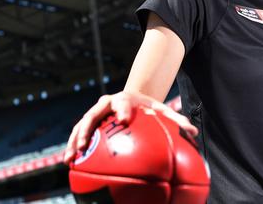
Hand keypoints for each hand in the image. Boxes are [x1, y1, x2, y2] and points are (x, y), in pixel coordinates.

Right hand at [63, 91, 197, 163]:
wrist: (131, 99)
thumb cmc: (148, 108)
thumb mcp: (161, 110)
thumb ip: (177, 119)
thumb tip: (193, 132)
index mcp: (125, 99)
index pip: (123, 103)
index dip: (123, 110)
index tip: (124, 119)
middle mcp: (106, 104)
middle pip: (93, 114)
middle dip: (87, 128)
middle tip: (84, 143)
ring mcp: (95, 112)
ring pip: (81, 125)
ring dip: (74, 140)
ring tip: (70, 157)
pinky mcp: (89, 122)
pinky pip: (79, 134)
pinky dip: (73, 146)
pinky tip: (69, 163)